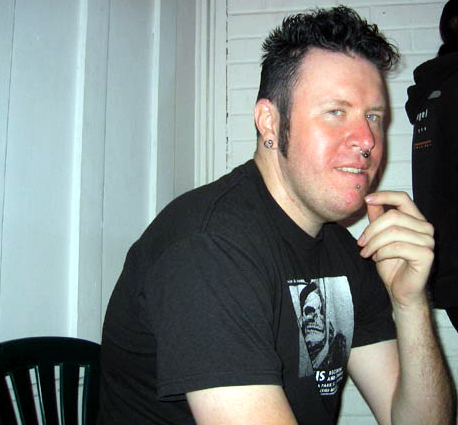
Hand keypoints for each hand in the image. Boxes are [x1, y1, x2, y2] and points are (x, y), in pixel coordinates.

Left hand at [357, 191, 434, 307]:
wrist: (400, 289)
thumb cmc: (391, 263)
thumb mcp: (379, 237)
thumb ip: (377, 218)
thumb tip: (369, 200)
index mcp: (415, 220)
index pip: (403, 198)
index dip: (384, 196)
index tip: (367, 199)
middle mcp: (425, 228)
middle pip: (393, 216)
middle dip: (372, 229)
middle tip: (361, 243)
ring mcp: (428, 241)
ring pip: (394, 232)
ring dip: (374, 243)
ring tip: (366, 252)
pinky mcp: (427, 255)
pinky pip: (398, 247)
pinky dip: (382, 253)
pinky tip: (377, 258)